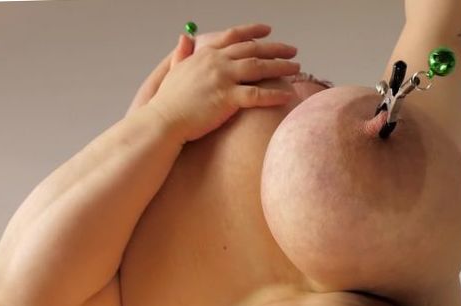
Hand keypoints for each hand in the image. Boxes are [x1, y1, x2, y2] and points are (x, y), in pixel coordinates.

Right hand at [144, 23, 300, 142]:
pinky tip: (288, 95)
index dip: (253, 31)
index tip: (268, 30)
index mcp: (206, 54)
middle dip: (276, 48)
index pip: (234, 36)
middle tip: (293, 50)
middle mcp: (216, 61)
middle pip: (252, 49)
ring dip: (280, 67)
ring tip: (296, 68)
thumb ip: (182, 53)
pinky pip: (257, 95)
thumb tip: (185, 38)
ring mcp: (222, 78)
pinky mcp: (227, 98)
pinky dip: (274, 95)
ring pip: (259, 68)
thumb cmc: (169, 101)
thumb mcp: (174, 70)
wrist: (164, 120)